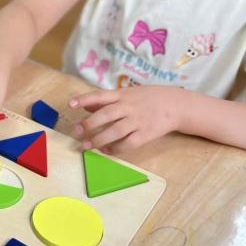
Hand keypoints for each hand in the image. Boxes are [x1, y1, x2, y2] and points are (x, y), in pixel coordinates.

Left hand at [69, 86, 183, 153]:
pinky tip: (106, 151)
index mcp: (122, 95)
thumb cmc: (147, 98)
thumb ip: (106, 100)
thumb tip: (85, 105)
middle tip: (77, 131)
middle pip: (106, 114)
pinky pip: (129, 143)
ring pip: (116, 131)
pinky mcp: (146, 134)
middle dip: (90, 123)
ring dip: (99, 139)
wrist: (176, 104)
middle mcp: (129, 107)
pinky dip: (116, 149)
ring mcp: (138, 121)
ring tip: (86, 145)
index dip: (84, 100)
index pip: (100, 96)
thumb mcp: (127, 93)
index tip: (70, 104)